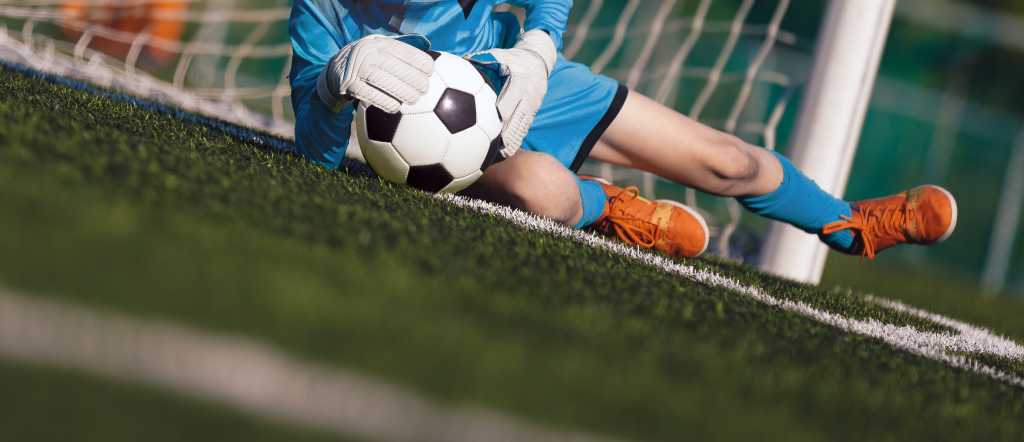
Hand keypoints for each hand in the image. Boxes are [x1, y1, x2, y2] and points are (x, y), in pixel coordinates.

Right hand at [317, 35, 433, 112]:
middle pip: (394, 66)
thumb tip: (430, 53)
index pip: (402, 50)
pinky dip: (385, 102)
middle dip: (413, 79)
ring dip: (402, 92)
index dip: (419, 61)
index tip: (430, 71)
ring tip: (413, 99)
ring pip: (383, 80)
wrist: (334, 72)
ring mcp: (356, 69)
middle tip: (424, 89)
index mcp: (378, 43)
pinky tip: (396, 107)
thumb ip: (400, 52)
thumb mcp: (380, 50)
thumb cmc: (367, 63)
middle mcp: (366, 52)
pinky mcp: (349, 85)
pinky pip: (370, 96)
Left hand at [468, 30, 556, 157]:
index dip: (500, 115)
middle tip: (493, 150)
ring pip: (521, 126)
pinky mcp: (533, 112)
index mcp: (519, 82)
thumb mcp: (498, 54)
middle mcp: (528, 96)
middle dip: (506, 135)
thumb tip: (459, 63)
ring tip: (500, 156)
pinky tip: (506, 152)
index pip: (508, 102)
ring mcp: (532, 105)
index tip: (489, 127)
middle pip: (516, 119)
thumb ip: (480, 60)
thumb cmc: (511, 57)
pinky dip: (516, 139)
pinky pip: (524, 127)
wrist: (537, 60)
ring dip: (512, 141)